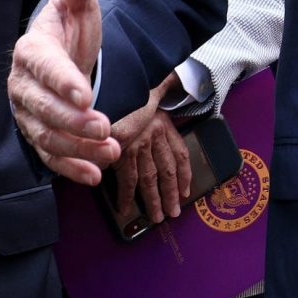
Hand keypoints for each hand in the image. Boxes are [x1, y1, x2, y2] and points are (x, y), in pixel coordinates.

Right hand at [9, 0, 119, 184]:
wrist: (68, 55)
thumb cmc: (73, 29)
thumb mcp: (80, 4)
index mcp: (32, 50)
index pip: (44, 67)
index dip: (62, 81)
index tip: (85, 93)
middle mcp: (23, 85)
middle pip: (42, 108)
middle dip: (73, 120)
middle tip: (105, 127)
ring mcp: (29, 113)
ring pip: (47, 136)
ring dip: (78, 147)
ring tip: (111, 152)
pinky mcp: (39, 134)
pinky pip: (50, 155)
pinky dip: (71, 167)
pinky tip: (94, 175)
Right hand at [109, 76, 190, 230]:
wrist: (111, 83)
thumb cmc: (128, 86)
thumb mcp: (150, 86)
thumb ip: (164, 85)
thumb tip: (175, 79)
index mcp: (162, 122)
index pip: (179, 152)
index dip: (185, 173)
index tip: (186, 190)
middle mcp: (153, 136)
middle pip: (167, 171)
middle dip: (170, 194)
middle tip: (173, 213)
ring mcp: (138, 145)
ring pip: (149, 179)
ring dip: (153, 200)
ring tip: (156, 217)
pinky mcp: (121, 151)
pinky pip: (126, 178)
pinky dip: (126, 195)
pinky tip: (125, 208)